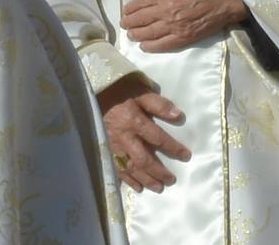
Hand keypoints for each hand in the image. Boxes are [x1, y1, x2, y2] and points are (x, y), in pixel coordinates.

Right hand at [98, 75, 189, 192]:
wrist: (92, 91)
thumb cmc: (120, 90)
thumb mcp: (140, 91)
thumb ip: (158, 104)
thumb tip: (179, 116)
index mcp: (134, 121)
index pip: (158, 139)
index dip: (173, 148)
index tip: (186, 156)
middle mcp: (124, 137)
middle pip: (144, 160)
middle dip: (159, 172)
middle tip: (171, 180)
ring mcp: (112, 146)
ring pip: (130, 168)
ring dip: (146, 179)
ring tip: (159, 188)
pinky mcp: (104, 149)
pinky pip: (116, 169)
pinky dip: (128, 180)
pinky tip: (138, 187)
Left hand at [121, 0, 247, 51]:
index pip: (138, 4)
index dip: (129, 9)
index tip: (125, 12)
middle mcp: (165, 11)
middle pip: (140, 20)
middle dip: (129, 23)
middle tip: (124, 25)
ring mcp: (174, 26)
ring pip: (148, 33)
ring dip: (136, 35)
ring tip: (131, 35)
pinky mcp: (184, 37)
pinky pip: (164, 44)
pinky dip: (151, 47)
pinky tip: (144, 47)